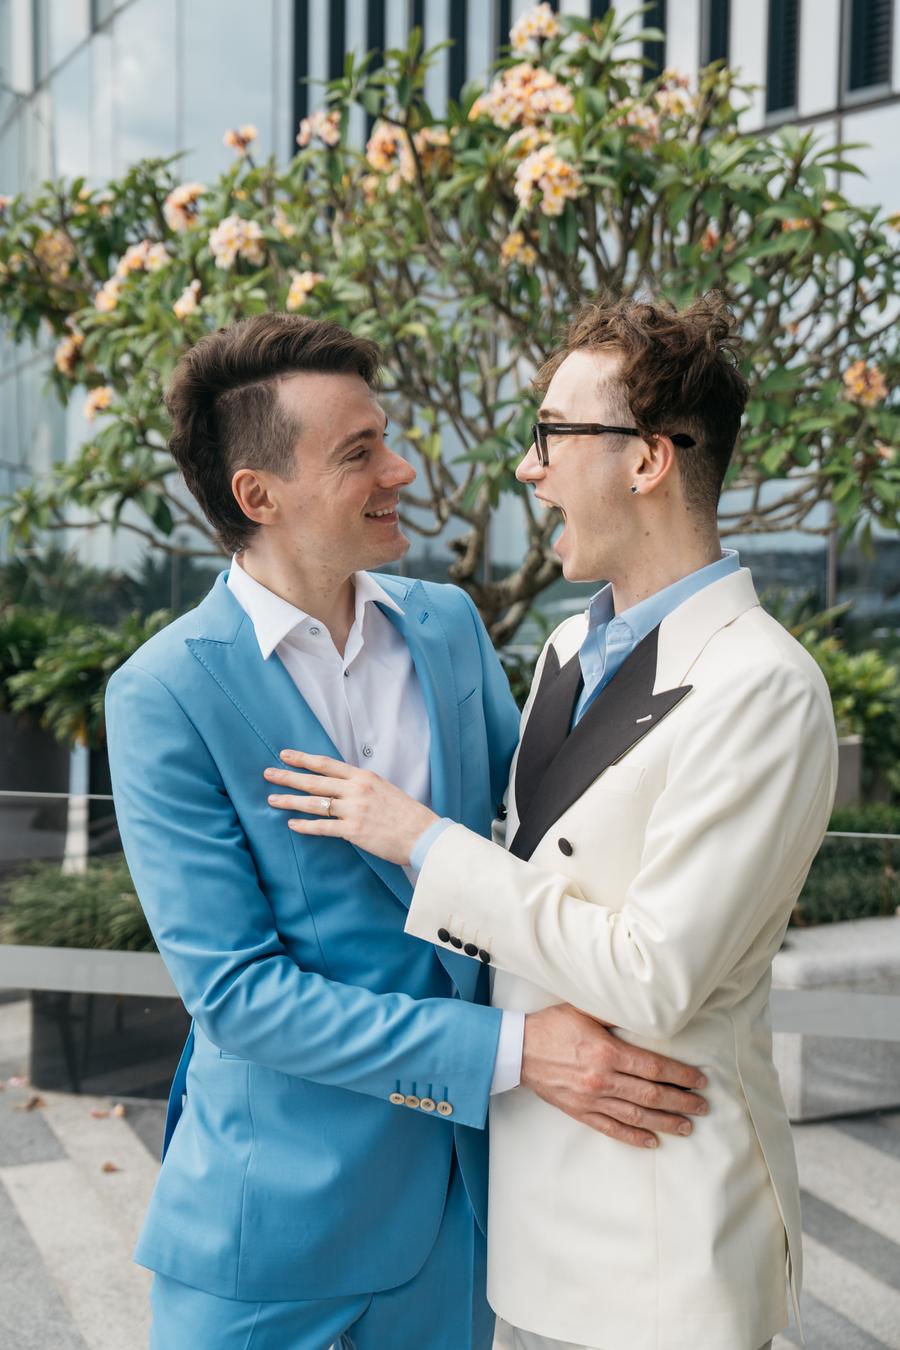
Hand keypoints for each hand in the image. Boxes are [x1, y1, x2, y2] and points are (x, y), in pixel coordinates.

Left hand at [264, 750, 437, 864]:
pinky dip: (305, 825)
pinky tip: (292, 824)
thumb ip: (360, 785)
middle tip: (268, 774)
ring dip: (290, 801)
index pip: (326, 764)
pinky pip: (323, 827)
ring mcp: (354, 810)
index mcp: (363, 777)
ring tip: (272, 800)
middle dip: (288, 777)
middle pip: (314, 782)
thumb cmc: (404, 812)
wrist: (422, 833)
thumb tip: (338, 784)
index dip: (303, 759)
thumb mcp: (383, 788)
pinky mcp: (353, 831)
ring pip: (314, 804)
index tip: (285, 755)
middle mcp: (356, 790)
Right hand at [521, 1004, 707, 1148]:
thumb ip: (614, 1013)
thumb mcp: (584, 1009)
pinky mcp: (580, 1112)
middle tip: (702, 1106)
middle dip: (681, 1101)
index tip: (699, 1080)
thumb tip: (643, 1008)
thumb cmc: (551, 1025)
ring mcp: (591, 1099)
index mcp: (607, 1052)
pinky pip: (612, 1129)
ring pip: (636, 1116)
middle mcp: (602, 1079)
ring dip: (665, 1123)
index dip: (680, 1075)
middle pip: (651, 1095)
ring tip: (687, 1127)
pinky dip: (634, 1138)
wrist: (517, 1049)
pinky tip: (652, 1142)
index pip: (653, 1067)